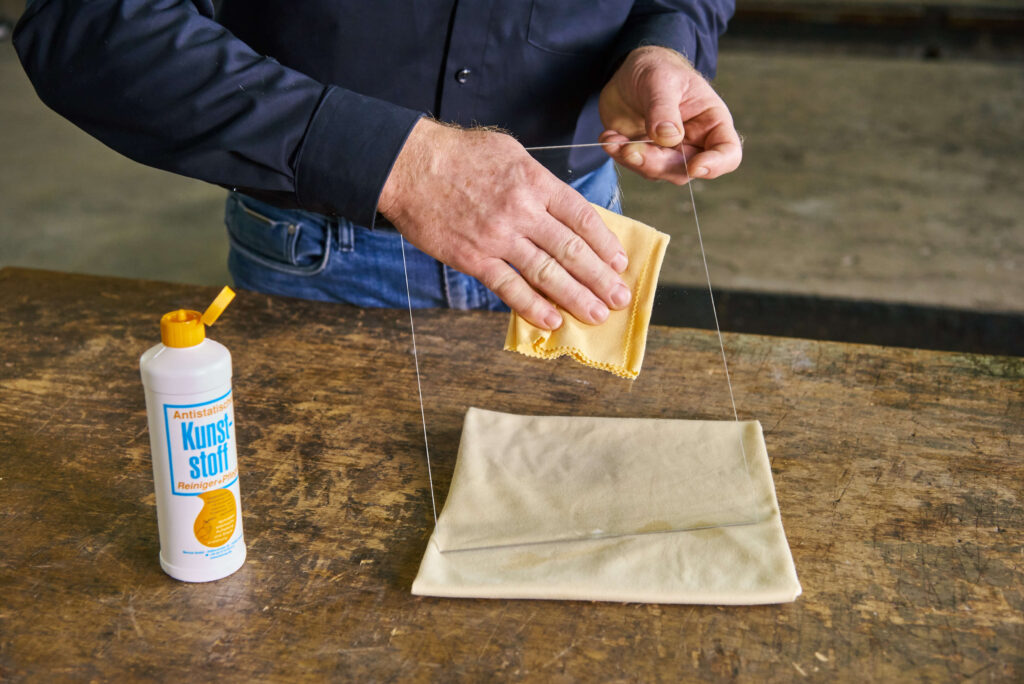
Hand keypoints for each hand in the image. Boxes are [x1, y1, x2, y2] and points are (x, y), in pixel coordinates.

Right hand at [378, 119, 630, 329]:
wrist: (408, 165)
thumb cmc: (458, 153)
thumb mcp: (509, 151)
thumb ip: (538, 179)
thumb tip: (563, 206)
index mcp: (535, 181)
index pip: (581, 217)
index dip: (605, 243)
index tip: (619, 262)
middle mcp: (522, 210)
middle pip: (571, 250)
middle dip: (600, 278)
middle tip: (620, 297)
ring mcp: (497, 237)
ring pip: (547, 273)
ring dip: (576, 297)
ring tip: (598, 314)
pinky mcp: (473, 257)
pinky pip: (509, 286)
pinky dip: (533, 306)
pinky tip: (552, 320)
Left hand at [598, 46, 741, 184]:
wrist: (630, 71)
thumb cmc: (657, 68)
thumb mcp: (661, 80)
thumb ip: (664, 108)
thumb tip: (670, 138)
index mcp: (711, 121)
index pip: (728, 153)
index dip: (716, 165)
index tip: (695, 166)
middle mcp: (694, 142)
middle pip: (685, 169)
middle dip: (656, 163)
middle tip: (630, 148)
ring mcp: (668, 151)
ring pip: (658, 172)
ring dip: (633, 160)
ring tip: (612, 139)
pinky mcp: (645, 153)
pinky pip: (634, 165)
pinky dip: (618, 155)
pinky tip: (608, 137)